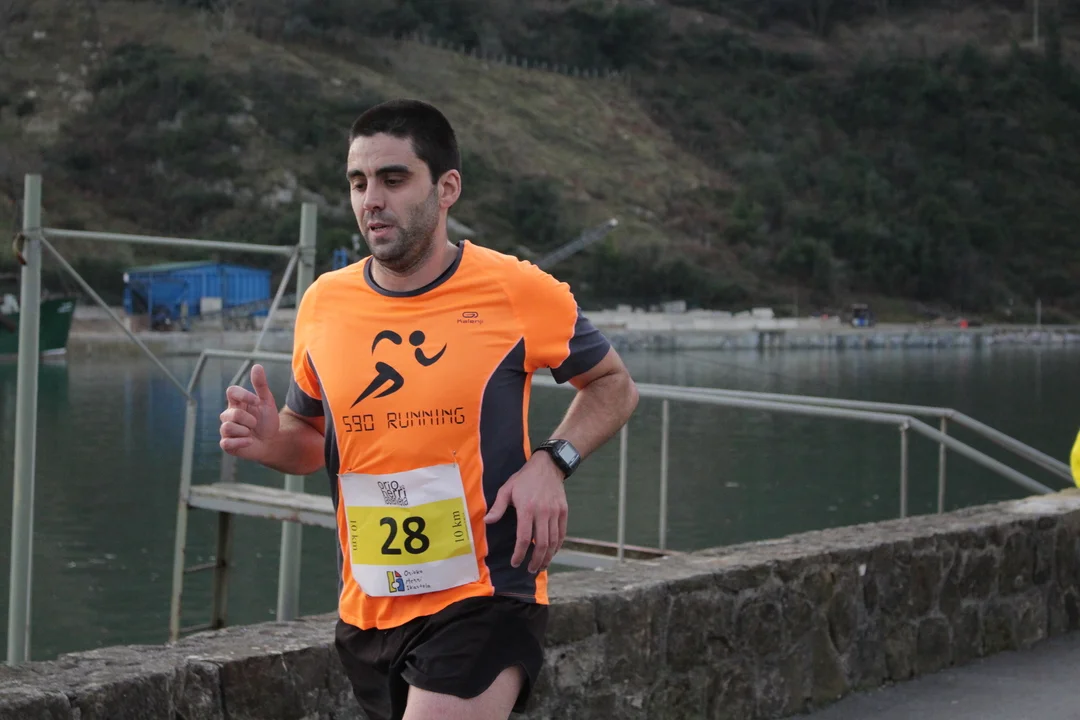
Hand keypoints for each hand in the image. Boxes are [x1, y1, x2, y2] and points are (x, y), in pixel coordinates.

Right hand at [219, 364, 279, 461]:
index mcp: (237, 402)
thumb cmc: (267, 421)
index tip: (256, 401)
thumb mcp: (267, 402)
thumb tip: (257, 366)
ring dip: (245, 431)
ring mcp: (226, 429)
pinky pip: (227, 442)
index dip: (244, 395)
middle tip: (256, 423)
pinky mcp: (226, 444)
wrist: (272, 442)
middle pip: (232, 413)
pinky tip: (250, 441)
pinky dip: (242, 442)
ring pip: (228, 427)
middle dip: (249, 420)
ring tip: (251, 432)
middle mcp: (228, 414)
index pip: (231, 391)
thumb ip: (261, 385)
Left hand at [483, 453, 568, 573]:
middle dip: (536, 561)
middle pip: (541, 544)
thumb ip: (498, 507)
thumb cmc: (524, 478)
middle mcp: (543, 513)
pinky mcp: (563, 512)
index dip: (519, 554)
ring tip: (541, 566)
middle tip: (530, 570)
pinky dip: (557, 546)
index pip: (524, 538)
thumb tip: (487, 522)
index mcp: (527, 509)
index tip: (515, 563)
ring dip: (547, 557)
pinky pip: (562, 533)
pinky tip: (552, 553)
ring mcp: (555, 513)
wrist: (548, 466)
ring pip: (553, 541)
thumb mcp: (507, 489)